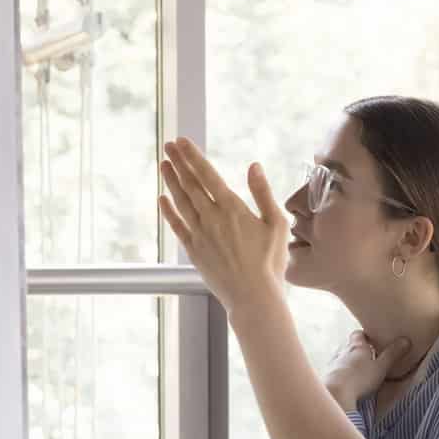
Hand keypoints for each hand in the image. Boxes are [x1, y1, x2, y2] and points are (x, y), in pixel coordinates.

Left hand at [158, 139, 287, 315]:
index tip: (181, 141)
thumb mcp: (276, 223)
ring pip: (181, 202)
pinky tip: (162, 199)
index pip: (207, 175)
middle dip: (178, 162)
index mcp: (232, 208)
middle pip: (190, 184)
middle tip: (168, 145)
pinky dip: (168, 211)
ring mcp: (199, 234)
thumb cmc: (270, 262)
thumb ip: (263, 193)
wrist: (253, 296)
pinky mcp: (194, 251)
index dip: (193, 156)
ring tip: (164, 164)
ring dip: (171, 181)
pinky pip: (177, 226)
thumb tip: (254, 166)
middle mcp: (211, 218)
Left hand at [324, 330, 413, 407]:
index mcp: (356, 346)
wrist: (335, 394)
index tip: (373, 338)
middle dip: (357, 348)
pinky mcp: (327, 376)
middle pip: (349, 345)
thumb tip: (405, 340)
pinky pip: (335, 371)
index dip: (365, 335)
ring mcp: (333, 364)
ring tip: (357, 368)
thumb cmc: (360, 378)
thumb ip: (392, 354)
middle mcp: (342, 352)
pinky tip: (346, 380)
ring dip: (348, 361)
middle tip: (368, 355)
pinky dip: (340, 372)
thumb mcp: (381, 367)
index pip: (359, 334)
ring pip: (341, 357)